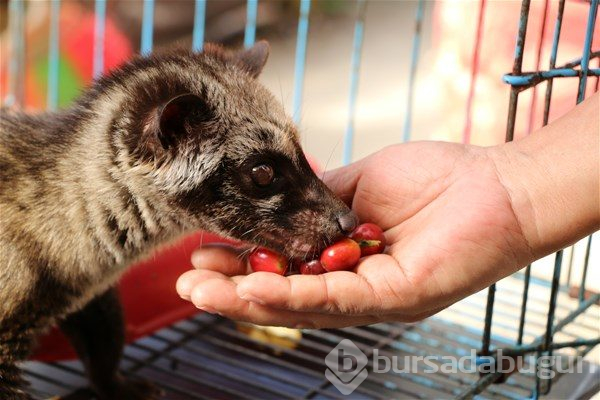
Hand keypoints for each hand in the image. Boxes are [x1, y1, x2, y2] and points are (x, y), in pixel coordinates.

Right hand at [176, 142, 533, 327]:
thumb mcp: (358, 185)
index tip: (203, 249)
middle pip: (283, 297)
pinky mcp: (394, 297)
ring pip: (301, 306)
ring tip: (202, 291)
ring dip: (248, 300)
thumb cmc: (436, 182)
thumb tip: (276, 197)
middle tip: (187, 282)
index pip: (281, 266)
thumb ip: (316, 199)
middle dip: (232, 290)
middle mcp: (354, 285)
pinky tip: (254, 288)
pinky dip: (292, 295)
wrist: (495, 185)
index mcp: (342, 258)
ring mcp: (373, 296)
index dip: (240, 263)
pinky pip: (335, 299)